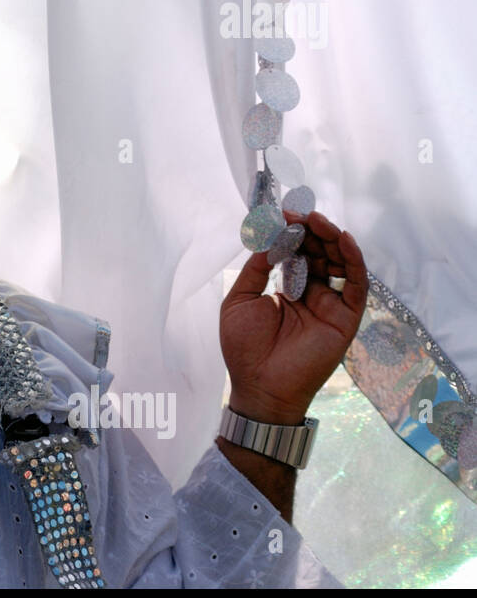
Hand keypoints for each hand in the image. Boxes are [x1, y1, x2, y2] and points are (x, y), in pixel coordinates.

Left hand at [220, 210, 368, 424]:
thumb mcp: (240, 299)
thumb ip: (255, 268)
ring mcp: (330, 304)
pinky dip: (353, 260)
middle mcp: (311, 293)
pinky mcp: (346, 318)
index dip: (291, 232)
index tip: (283, 212)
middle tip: (300, 213)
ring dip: (331, 239)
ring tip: (318, 221)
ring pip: (339, 263)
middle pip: (319, 253)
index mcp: (286, 289)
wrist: (259, 386)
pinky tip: (343, 240)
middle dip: (311, 230)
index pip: (294, 252)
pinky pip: (356, 285)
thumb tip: (269, 236)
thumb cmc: (245, 348)